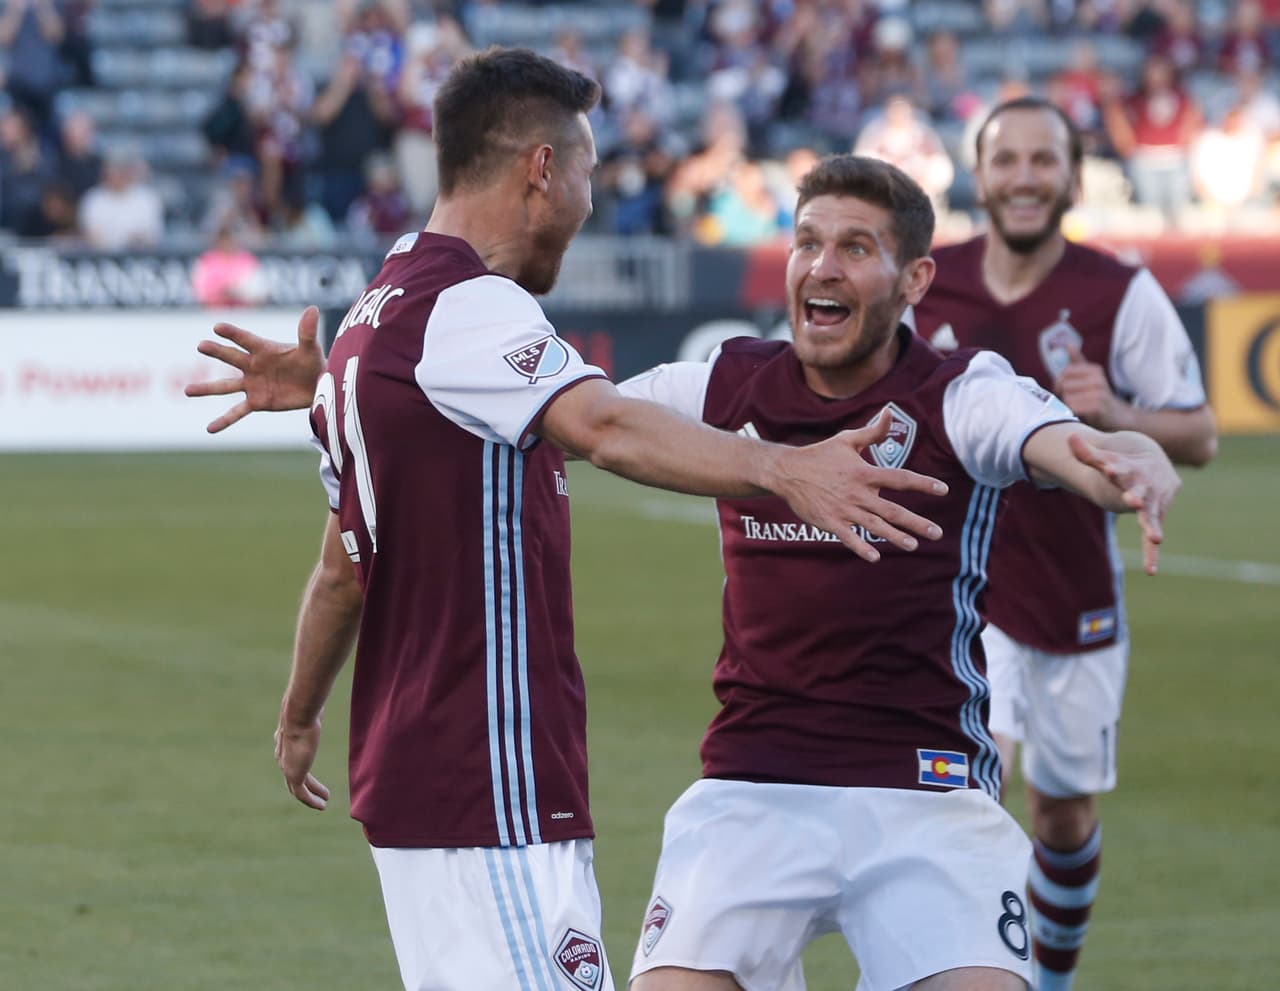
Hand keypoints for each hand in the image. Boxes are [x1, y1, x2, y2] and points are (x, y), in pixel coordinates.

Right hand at [184, 305, 324, 432]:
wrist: (316, 386)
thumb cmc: (312, 363)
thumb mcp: (310, 348)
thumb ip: (307, 331)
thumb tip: (312, 309)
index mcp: (264, 350)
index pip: (246, 339)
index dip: (233, 334)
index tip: (218, 327)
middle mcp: (253, 365)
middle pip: (231, 358)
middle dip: (217, 352)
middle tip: (201, 345)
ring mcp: (252, 384)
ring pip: (226, 386)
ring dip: (207, 389)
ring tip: (187, 390)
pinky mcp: (257, 402)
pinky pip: (237, 412)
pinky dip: (224, 420)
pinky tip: (210, 429)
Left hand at [274, 714, 329, 810]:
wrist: (298, 716)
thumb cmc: (306, 710)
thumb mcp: (311, 713)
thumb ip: (314, 714)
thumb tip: (322, 706)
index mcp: (284, 742)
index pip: (291, 759)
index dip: (301, 768)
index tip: (311, 776)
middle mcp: (283, 757)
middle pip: (293, 777)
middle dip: (305, 786)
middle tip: (317, 794)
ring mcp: (287, 768)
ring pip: (298, 788)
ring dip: (310, 797)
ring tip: (323, 803)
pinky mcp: (294, 775)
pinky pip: (302, 794)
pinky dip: (312, 800)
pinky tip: (323, 804)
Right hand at [772, 408, 947, 561]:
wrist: (787, 471)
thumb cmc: (820, 454)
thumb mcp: (846, 440)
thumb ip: (872, 432)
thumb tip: (889, 412)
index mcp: (864, 472)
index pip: (900, 478)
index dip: (923, 484)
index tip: (943, 490)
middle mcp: (857, 493)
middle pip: (892, 510)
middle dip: (916, 522)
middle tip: (937, 533)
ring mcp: (844, 509)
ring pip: (875, 526)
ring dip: (895, 537)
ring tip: (913, 545)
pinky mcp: (829, 522)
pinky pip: (848, 537)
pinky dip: (861, 548)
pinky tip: (875, 558)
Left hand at [1054, 344, 1127, 430]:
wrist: (1118, 418)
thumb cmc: (1099, 398)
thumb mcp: (1090, 378)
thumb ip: (1078, 363)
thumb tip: (1068, 343)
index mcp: (1094, 370)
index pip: (1064, 373)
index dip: (1061, 384)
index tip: (1069, 391)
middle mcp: (1098, 379)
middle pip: (1063, 385)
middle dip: (1064, 396)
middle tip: (1076, 402)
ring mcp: (1099, 392)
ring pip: (1066, 397)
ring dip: (1069, 406)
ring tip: (1081, 409)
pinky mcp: (1097, 406)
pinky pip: (1073, 408)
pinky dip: (1074, 414)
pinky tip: (1084, 415)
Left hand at [1067, 431, 1178, 574]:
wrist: (1156, 462)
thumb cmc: (1125, 461)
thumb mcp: (1106, 456)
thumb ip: (1086, 452)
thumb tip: (1068, 437)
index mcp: (1132, 469)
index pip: (1120, 468)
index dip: (1112, 468)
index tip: (1105, 468)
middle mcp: (1146, 486)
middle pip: (1141, 491)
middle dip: (1136, 496)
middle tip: (1132, 499)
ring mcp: (1152, 502)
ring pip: (1152, 514)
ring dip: (1152, 525)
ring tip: (1156, 538)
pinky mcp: (1155, 516)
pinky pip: (1152, 534)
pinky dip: (1151, 553)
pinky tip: (1150, 570)